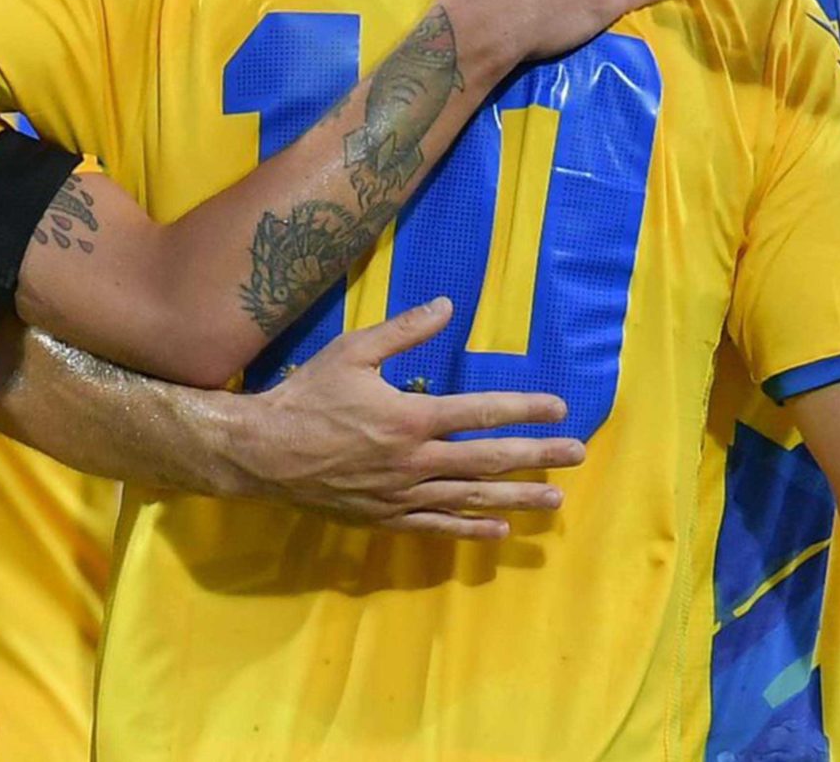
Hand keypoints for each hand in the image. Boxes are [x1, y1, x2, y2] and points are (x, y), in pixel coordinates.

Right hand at [239, 298, 584, 538]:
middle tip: (577, 456)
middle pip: (487, 460)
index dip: (524, 410)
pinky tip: (497, 532)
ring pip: (469, 499)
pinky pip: (435, 527)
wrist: (262, 452)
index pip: (481, 413)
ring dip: (515, 498)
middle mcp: (414, 461)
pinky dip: (468, 530)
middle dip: (536, 456)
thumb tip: (448, 306)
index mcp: (411, 417)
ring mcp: (401, 495)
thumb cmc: (307, 396)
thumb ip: (404, 331)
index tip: (559, 409)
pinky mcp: (384, 517)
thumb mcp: (353, 351)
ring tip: (554, 500)